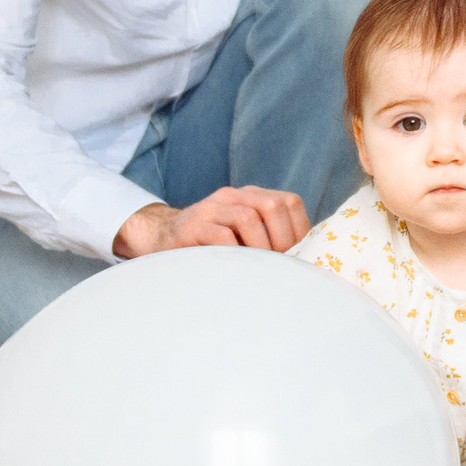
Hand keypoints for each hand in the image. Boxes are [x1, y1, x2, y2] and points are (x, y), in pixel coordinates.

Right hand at [113, 186, 309, 257]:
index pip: (289, 202)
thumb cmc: (211, 245)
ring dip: (260, 249)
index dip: (299, 231)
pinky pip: (222, 237)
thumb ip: (269, 237)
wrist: (160, 239)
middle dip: (282, 240)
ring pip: (248, 219)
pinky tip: (237, 269)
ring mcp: (210, 209)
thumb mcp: (242, 234)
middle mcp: (231, 196)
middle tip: (279, 265)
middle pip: (272, 206)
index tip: (296, 257)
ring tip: (259, 269)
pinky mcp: (192, 227)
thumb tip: (305, 260)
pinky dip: (235, 255)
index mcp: (250, 196)